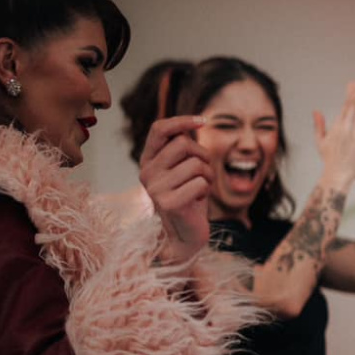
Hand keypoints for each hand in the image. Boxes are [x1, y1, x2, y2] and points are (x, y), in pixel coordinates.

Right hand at [139, 114, 211, 261]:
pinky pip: (201, 183)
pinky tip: (197, 201)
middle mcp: (147, 172)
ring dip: (207, 176)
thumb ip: (183, 148)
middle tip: (202, 173)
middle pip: (184, 144)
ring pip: (196, 164)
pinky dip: (207, 191)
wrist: (184, 233)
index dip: (182, 121)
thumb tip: (196, 122)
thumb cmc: (188, 196)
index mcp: (148, 160)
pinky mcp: (169, 203)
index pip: (159, 129)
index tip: (203, 121)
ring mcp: (155, 188)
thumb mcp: (183, 168)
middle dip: (203, 156)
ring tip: (199, 189)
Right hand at [315, 77, 354, 181]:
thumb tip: (315, 111)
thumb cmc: (330, 160)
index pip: (344, 106)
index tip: (353, 82)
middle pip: (352, 106)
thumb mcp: (321, 141)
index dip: (350, 94)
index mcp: (336, 127)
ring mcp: (354, 135)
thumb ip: (319, 125)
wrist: (336, 175)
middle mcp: (345, 128)